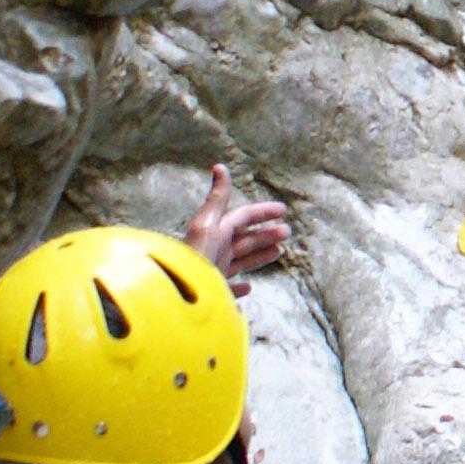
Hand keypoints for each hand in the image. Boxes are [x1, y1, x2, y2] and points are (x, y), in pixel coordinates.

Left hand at [181, 162, 291, 295]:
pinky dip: (240, 287)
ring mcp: (213, 272)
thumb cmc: (194, 260)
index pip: (243, 217)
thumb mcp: (207, 225)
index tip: (283, 210)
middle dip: (265, 234)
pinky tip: (249, 287)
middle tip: (287, 232)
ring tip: (278, 252)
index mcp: (215, 232)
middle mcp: (214, 250)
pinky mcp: (212, 294)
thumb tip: (219, 166)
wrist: (177, 296)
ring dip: (259, 255)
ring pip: (240, 261)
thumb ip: (217, 199)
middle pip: (244, 239)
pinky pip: (229, 289)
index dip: (263, 212)